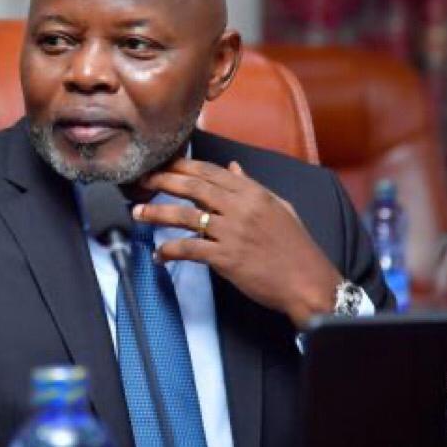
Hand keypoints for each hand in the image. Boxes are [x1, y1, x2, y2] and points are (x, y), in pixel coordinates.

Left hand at [135, 158, 341, 328]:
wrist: (308, 282)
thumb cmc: (296, 247)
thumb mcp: (279, 207)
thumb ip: (252, 186)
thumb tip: (233, 168)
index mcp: (253, 193)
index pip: (210, 171)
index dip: (183, 165)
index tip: (162, 164)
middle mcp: (240, 208)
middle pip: (193, 187)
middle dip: (163, 181)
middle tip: (142, 182)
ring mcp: (232, 233)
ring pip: (186, 216)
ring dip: (157, 213)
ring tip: (138, 213)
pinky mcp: (226, 258)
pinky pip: (190, 249)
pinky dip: (170, 250)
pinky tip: (159, 255)